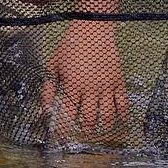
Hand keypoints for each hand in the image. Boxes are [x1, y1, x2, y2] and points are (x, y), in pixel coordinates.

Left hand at [41, 0, 128, 142]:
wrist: (93, 28)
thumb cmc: (70, 46)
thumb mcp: (53, 65)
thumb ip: (48, 89)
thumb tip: (44, 111)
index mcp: (72, 86)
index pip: (67, 115)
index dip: (64, 130)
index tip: (62, 138)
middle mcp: (90, 89)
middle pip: (89, 119)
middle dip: (85, 131)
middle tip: (83, 134)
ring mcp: (107, 86)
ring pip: (108, 115)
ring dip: (104, 127)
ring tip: (101, 131)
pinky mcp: (119, 80)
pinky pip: (123, 102)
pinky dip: (123, 115)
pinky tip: (120, 121)